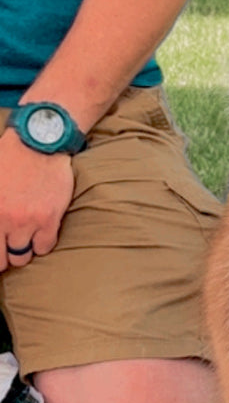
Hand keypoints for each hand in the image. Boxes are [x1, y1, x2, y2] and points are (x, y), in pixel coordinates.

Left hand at [0, 127, 75, 270]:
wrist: (37, 143)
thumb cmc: (8, 159)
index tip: (0, 251)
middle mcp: (4, 219)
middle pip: (3, 259)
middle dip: (5, 256)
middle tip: (8, 247)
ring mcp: (27, 221)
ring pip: (23, 256)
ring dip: (22, 250)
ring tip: (24, 238)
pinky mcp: (49, 219)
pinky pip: (45, 247)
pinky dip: (42, 244)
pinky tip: (40, 233)